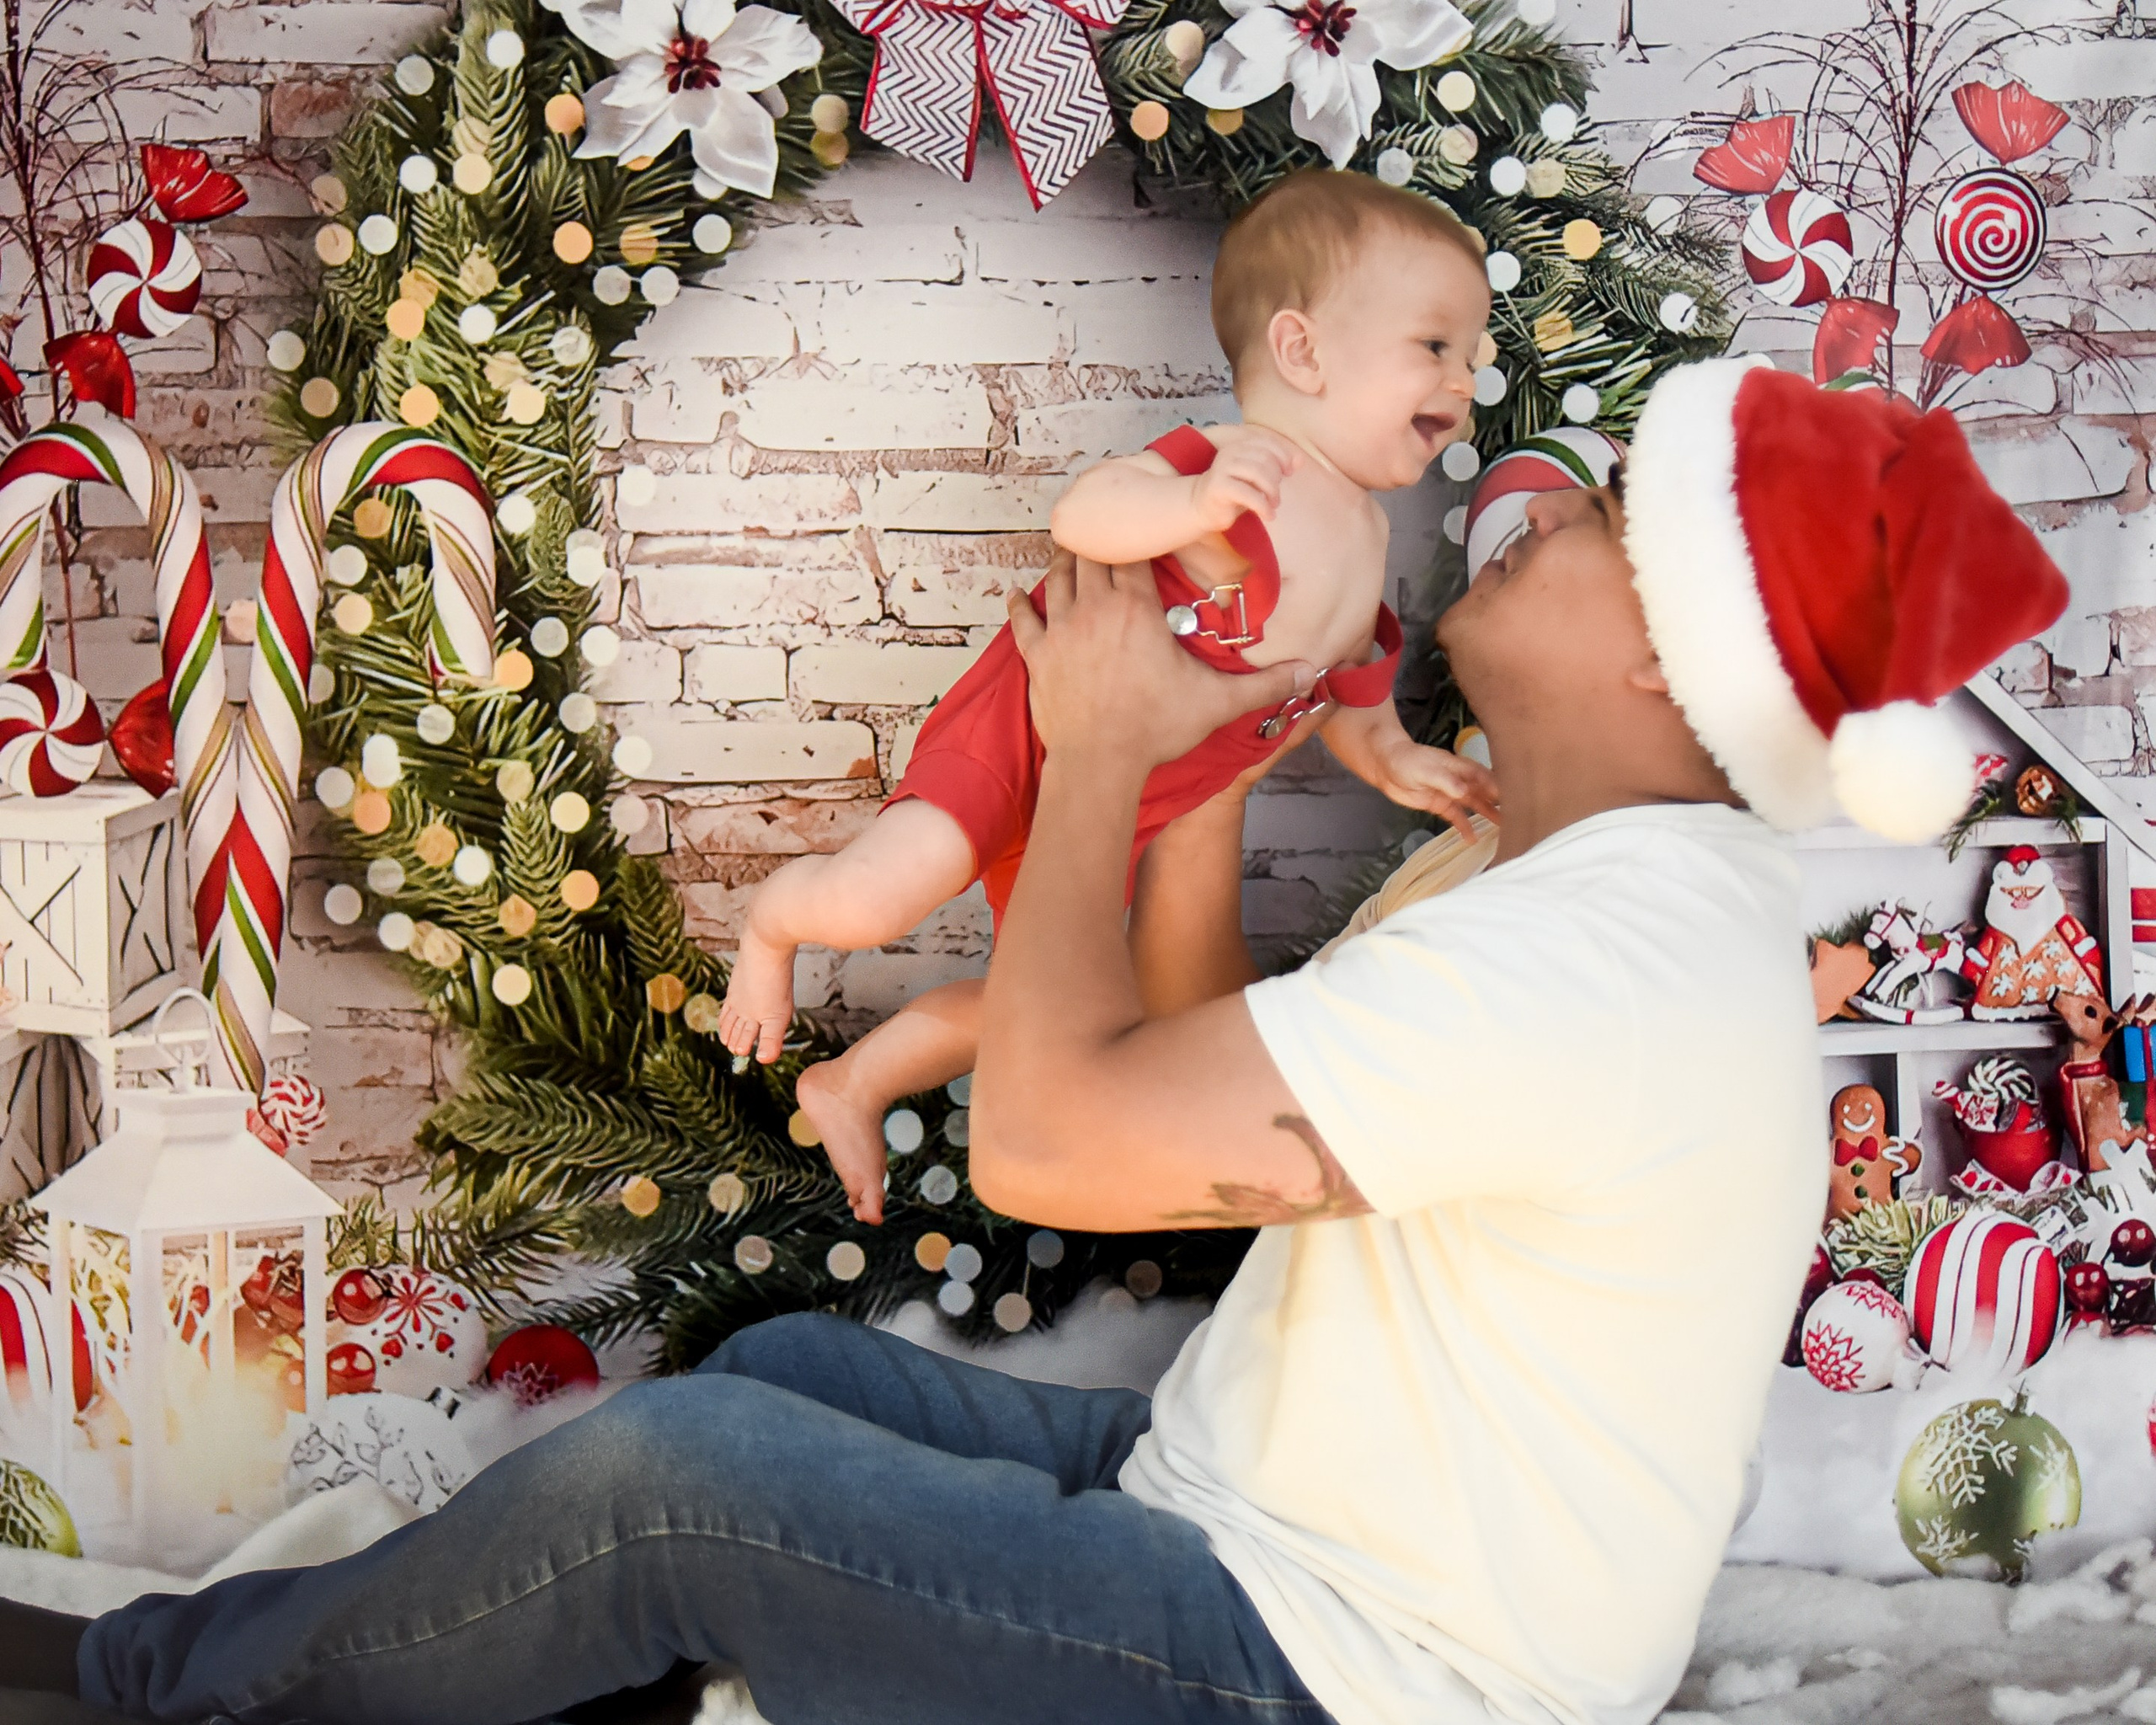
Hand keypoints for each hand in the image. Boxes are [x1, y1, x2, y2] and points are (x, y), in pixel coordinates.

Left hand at [1009, 553, 1313, 772]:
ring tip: (1071, 547)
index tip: (1145, 522)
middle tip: (1106, 525)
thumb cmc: (1155, 730)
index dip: (1140, 534)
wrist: (1099, 763)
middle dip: (1101, 538)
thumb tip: (1308, 672)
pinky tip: (1020, 593)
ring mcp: (1061, 630)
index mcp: (1137, 608)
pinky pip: (1023, 620)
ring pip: (1058, 577)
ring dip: (1065, 560)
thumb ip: (1262, 684)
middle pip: (1093, 553)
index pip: (1136, 551)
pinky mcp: (1037, 656)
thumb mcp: (1216, 703)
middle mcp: (1095, 608)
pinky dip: (1021, 604)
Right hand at [1189, 426, 1300, 532]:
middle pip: (1266, 460)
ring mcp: (1222, 468)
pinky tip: (1268, 515)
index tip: (1289, 473)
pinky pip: (1249, 494)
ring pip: (1258, 474)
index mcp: (1240, 445)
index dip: (1284, 457)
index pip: (1269, 444)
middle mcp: (1230, 452)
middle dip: (1276, 480)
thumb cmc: (1234, 491)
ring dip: (1272, 492)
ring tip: (1273, 505)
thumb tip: (1300, 460)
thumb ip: (1277, 466)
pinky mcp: (1219, 487)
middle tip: (1276, 497)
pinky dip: (1263, 506)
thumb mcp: (1258, 476)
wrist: (1202, 507)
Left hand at [1365, 739, 1500, 843]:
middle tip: (1516, 816)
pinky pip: (1456, 817)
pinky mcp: (1440, 805)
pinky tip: (1472, 839)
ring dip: (1486, 815)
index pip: (1484, 777)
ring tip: (1503, 828)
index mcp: (1460, 768)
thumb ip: (1445, 781)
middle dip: (1498, 802)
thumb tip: (1463, 791)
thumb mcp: (1426, 769)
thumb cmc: (1407, 761)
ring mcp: (1450, 793)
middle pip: (1483, 792)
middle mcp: (1459, 780)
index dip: (1497, 787)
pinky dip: (1464, 826)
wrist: (1385, 766)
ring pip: (1473, 804)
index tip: (1512, 799)